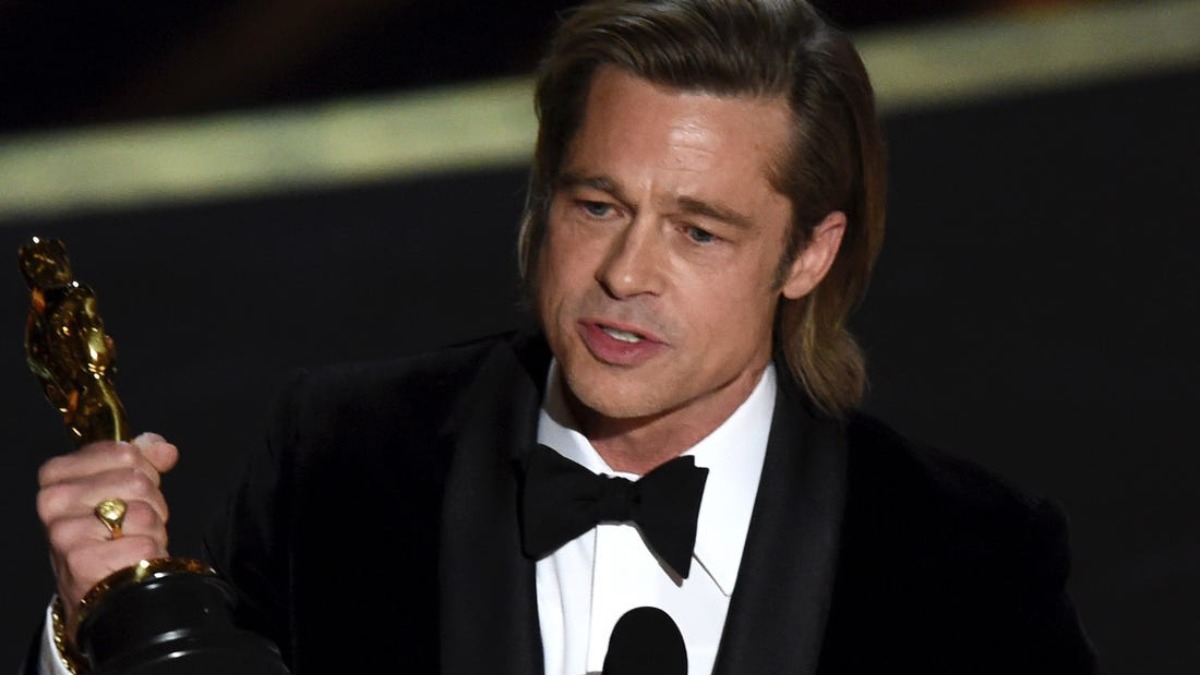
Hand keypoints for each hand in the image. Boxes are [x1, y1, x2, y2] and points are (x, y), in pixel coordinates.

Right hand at [36, 432, 178, 641]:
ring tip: (132, 542)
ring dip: (152, 530)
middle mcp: (54, 501)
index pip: (125, 452)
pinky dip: (150, 554)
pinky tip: (132, 562)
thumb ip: (143, 460)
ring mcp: (65, 533)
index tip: (131, 493)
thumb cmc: (107, 533)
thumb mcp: (118, 488)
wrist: (96, 588)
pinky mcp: (83, 563)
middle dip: (151, 503)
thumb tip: (164, 450)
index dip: (144, 472)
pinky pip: (144, 544)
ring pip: (143, 512)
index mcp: (57, 474)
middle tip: (134, 524)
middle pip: (138, 481)